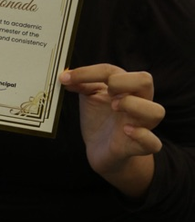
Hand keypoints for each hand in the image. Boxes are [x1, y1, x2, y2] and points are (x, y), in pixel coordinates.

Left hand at [59, 64, 164, 198]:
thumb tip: (65, 76)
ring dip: (134, 105)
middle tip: (107, 91)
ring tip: (115, 107)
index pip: (113, 71)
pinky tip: (125, 131)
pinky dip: (142, 135)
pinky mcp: (138, 147)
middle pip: (145, 80)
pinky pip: (154, 143)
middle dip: (124, 81)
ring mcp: (141, 125)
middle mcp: (137, 103)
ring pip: (156, 111)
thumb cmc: (99, 119)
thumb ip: (81, 84)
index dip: (90, 72)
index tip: (67, 78)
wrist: (101, 150)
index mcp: (124, 88)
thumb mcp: (89, 97)